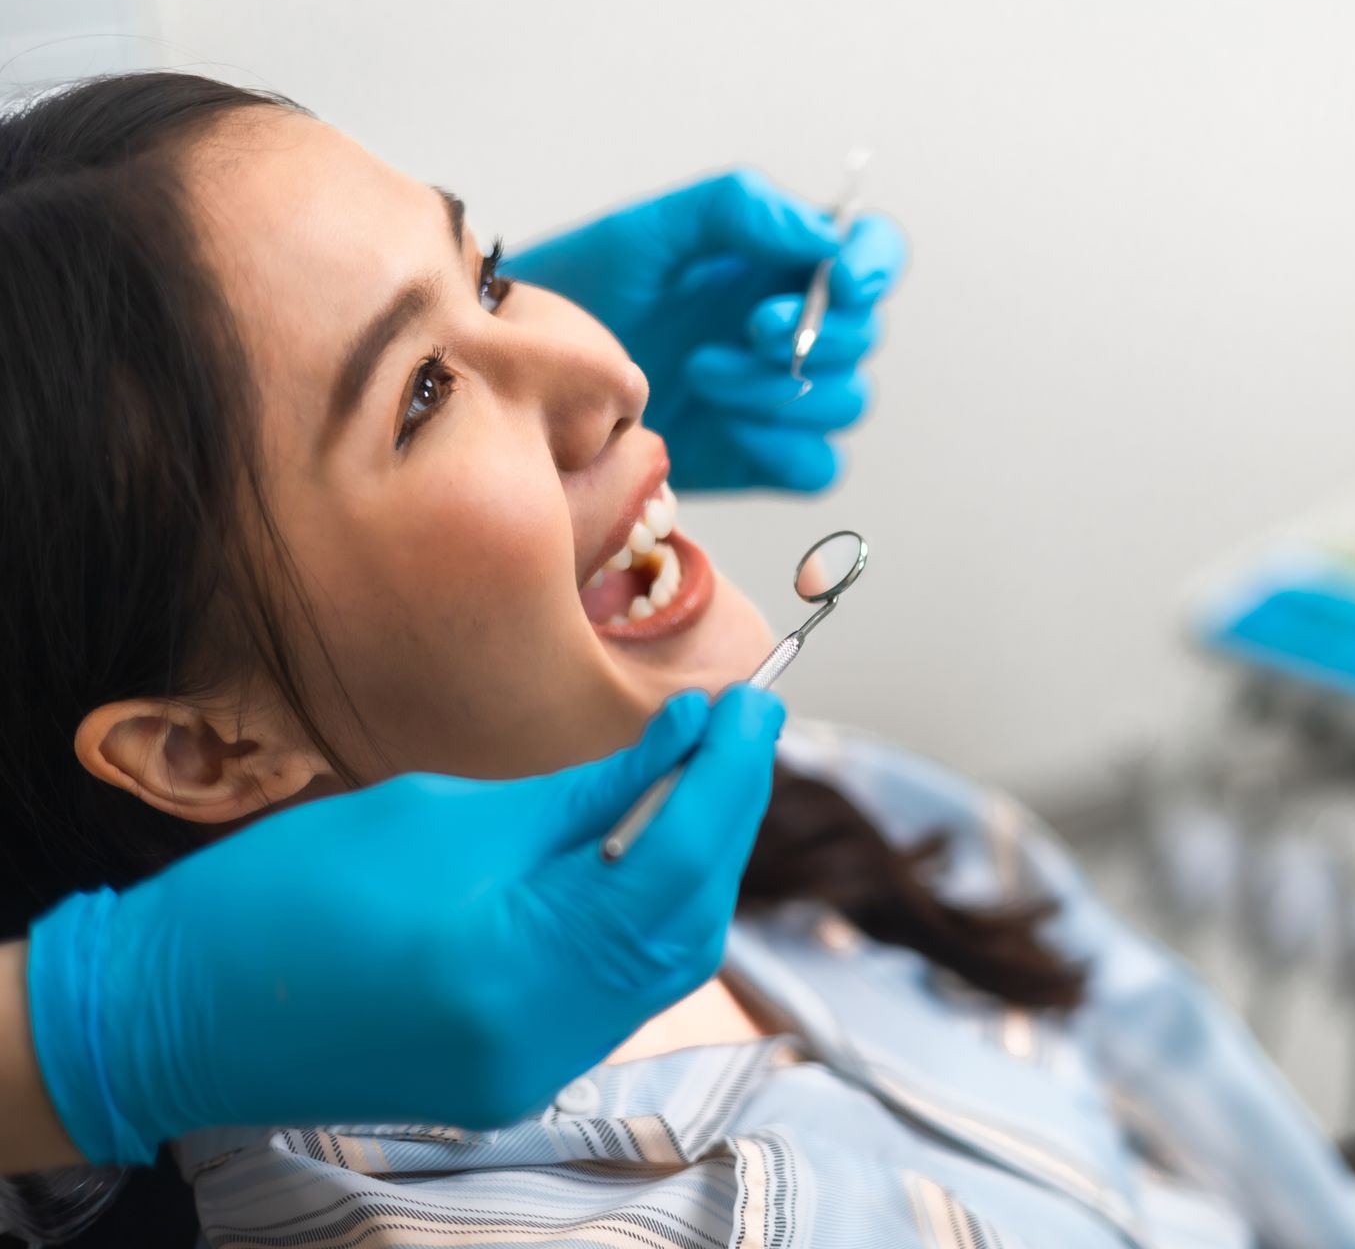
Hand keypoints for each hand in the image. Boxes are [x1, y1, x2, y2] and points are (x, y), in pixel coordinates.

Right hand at [26, 686, 784, 1164]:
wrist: (174, 1011)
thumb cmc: (288, 894)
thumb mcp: (446, 815)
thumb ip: (583, 795)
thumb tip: (685, 744)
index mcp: (518, 961)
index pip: (672, 858)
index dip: (727, 773)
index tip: (751, 703)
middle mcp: (543, 1037)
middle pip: (688, 921)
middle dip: (726, 819)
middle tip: (744, 729)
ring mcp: (534, 1072)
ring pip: (663, 964)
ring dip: (694, 870)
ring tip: (707, 779)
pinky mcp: (517, 1080)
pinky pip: (616, 995)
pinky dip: (643, 919)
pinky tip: (648, 853)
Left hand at [504, 170, 906, 492]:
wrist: (527, 375)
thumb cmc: (581, 292)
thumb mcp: (650, 230)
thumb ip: (737, 210)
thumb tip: (820, 233)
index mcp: (777, 264)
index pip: (871, 252)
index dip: (875, 265)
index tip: (841, 278)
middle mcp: (790, 330)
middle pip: (862, 337)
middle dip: (815, 335)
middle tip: (747, 329)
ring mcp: (777, 398)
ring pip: (843, 403)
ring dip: (781, 389)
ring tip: (702, 372)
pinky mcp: (757, 457)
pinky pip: (814, 466)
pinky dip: (784, 448)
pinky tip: (725, 427)